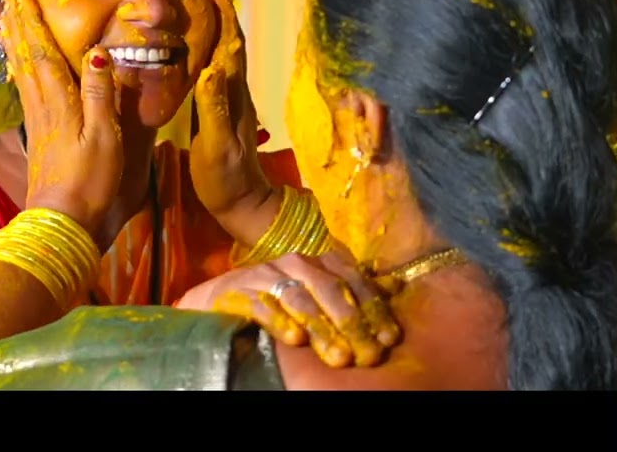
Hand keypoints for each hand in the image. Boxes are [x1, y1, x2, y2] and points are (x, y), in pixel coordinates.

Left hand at [0, 0, 122, 242]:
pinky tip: (20, 71)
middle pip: (27, 60)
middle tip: (8, 1)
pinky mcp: (39, 139)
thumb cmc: (90, 182)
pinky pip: (26, 94)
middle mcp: (43, 109)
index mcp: (59, 104)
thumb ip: (100, 94)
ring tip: (9, 25)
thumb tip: (98, 52)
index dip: (34, 25)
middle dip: (19, 29)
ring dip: (16, 46)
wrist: (64, 222)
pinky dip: (20, 74)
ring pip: (22, 76)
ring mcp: (39, 125)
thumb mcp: (104, 137)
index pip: (43, 55)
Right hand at [177, 250, 400, 367]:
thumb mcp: (315, 290)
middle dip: (352, 324)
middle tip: (367, 355)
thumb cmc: (276, 297)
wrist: (221, 297)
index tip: (390, 338)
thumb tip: (395, 287)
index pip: (353, 280)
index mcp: (317, 260)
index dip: (374, 308)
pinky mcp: (240, 290)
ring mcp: (266, 274)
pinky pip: (263, 306)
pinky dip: (280, 321)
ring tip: (339, 357)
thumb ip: (350, 288)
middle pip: (330, 290)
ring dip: (322, 330)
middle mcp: (294, 262)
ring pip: (300, 299)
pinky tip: (295, 340)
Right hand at [189, 0, 273, 217]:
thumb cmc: (226, 179)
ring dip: (216, 18)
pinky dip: (208, 43)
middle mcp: (233, 88)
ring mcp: (229, 97)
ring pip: (224, 47)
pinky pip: (214, 63)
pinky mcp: (221, 107)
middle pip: (229, 35)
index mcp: (231, 91)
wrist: (244, 205)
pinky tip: (197, 41)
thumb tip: (210, 68)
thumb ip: (212, 108)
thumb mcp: (215, 146)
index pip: (228, 39)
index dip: (222, 7)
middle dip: (221, 3)